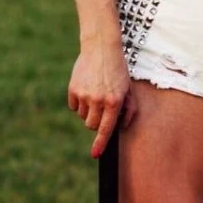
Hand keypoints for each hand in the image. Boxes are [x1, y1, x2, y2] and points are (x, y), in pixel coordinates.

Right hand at [67, 42, 135, 157]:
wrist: (100, 48)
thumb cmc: (117, 70)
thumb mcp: (128, 88)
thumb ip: (129, 109)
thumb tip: (122, 126)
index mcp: (114, 102)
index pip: (106, 129)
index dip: (100, 143)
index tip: (95, 154)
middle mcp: (99, 100)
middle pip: (92, 125)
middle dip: (97, 121)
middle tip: (102, 108)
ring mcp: (84, 95)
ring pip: (83, 117)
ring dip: (88, 111)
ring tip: (95, 94)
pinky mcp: (73, 89)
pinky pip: (74, 107)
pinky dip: (79, 103)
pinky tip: (86, 89)